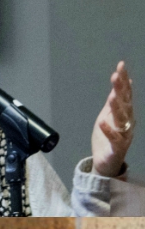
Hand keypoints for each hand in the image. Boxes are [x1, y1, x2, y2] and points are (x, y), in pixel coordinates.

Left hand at [92, 61, 133, 176]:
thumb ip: (115, 101)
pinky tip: (102, 122)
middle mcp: (127, 123)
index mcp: (125, 114)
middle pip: (125, 104)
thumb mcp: (109, 116)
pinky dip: (108, 130)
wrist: (106, 163)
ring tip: (111, 96)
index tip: (121, 65)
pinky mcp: (116, 148)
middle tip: (116, 75)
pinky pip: (114, 139)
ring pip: (122, 120)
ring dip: (117, 108)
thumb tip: (123, 82)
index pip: (125, 94)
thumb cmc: (108, 139)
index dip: (123, 80)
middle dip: (121, 89)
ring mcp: (123, 135)